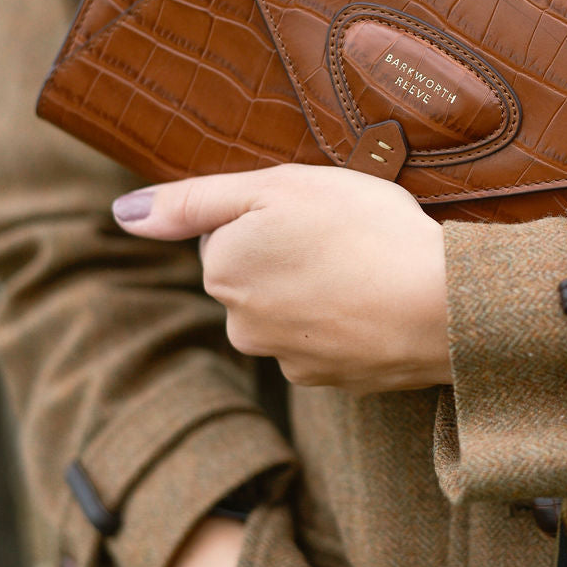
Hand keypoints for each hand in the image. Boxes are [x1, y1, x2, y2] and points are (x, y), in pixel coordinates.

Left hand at [112, 164, 451, 392]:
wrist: (443, 306)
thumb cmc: (366, 230)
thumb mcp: (279, 186)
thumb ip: (194, 200)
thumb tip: (123, 214)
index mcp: (222, 269)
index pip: (231, 230)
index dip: (276, 213)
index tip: (317, 212)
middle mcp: (241, 325)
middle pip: (259, 273)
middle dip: (295, 254)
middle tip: (349, 237)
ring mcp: (287, 359)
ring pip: (294, 309)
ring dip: (323, 290)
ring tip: (371, 270)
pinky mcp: (331, 381)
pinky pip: (330, 339)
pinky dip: (350, 321)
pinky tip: (383, 303)